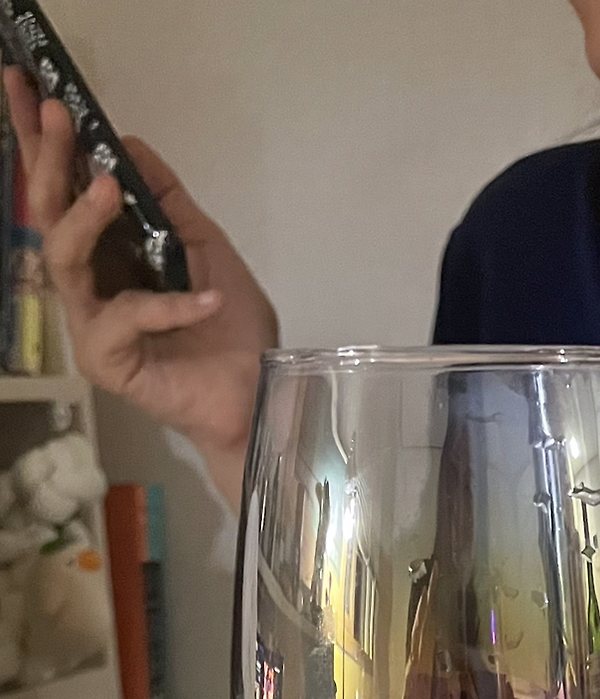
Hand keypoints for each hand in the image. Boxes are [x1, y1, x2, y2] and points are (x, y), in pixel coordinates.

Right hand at [4, 71, 277, 504]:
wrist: (257, 395)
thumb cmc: (230, 331)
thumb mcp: (206, 249)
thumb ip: (168, 202)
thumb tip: (130, 144)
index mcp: (105, 254)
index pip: (61, 191)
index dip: (39, 141)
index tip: (25, 85)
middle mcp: (88, 285)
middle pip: (48, 216)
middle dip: (48, 160)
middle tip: (57, 113)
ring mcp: (91, 324)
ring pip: (65, 259)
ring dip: (84, 217)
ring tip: (106, 184)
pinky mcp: (106, 360)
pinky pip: (125, 318)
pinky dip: (169, 306)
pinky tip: (206, 301)